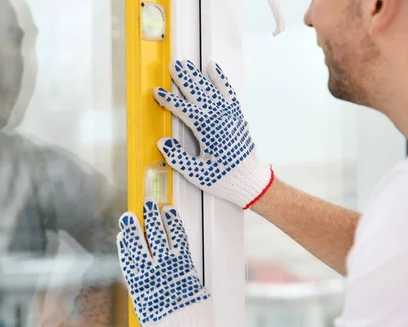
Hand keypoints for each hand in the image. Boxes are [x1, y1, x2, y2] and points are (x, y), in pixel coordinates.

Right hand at [116, 200, 219, 326]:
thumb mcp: (145, 310)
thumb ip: (143, 291)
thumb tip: (142, 280)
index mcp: (137, 284)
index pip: (128, 257)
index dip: (125, 243)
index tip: (123, 232)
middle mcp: (150, 272)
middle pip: (141, 243)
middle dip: (136, 226)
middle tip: (133, 212)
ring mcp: (168, 267)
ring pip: (159, 236)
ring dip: (155, 219)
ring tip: (151, 206)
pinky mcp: (185, 265)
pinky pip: (178, 240)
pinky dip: (174, 225)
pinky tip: (170, 215)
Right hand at [153, 60, 273, 209]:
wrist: (249, 180)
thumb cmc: (224, 178)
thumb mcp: (197, 173)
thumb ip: (178, 158)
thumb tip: (163, 142)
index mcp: (207, 130)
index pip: (183, 110)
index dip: (169, 100)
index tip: (157, 92)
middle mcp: (219, 118)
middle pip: (198, 93)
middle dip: (184, 79)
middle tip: (173, 65)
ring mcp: (230, 114)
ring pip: (211, 89)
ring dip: (198, 76)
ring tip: (186, 64)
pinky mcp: (236, 115)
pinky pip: (228, 92)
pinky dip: (220, 79)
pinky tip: (213, 69)